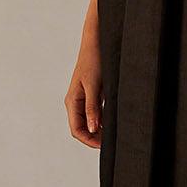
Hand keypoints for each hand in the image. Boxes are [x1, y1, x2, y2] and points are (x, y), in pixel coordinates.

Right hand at [65, 10, 102, 147]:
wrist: (96, 42)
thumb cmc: (94, 60)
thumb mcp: (95, 85)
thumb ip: (92, 108)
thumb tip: (91, 128)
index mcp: (72, 101)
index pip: (76, 130)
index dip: (89, 140)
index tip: (105, 145)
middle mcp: (75, 102)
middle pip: (81, 129)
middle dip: (94, 138)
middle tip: (112, 141)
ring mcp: (82, 99)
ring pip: (87, 123)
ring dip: (98, 130)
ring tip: (113, 133)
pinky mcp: (91, 95)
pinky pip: (93, 114)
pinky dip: (101, 121)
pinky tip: (112, 121)